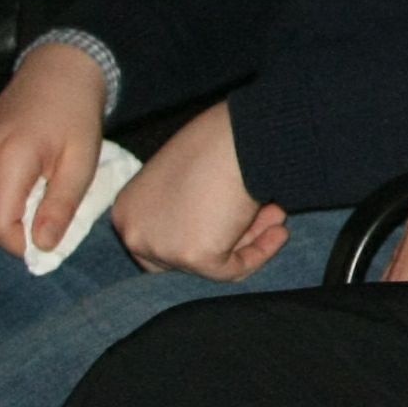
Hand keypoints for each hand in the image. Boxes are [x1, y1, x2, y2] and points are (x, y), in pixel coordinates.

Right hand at [0, 42, 108, 258]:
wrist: (56, 74)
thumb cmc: (74, 117)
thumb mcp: (81, 163)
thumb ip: (60, 206)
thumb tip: (42, 246)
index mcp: (9, 158)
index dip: (21, 243)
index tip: (48, 239)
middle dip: (20, 225)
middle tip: (52, 205)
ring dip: (11, 209)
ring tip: (41, 185)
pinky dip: (2, 194)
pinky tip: (26, 176)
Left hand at [112, 103, 287, 280]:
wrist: (235, 137)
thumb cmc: (214, 142)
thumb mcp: (185, 177)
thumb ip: (187, 207)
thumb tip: (214, 230)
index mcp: (127, 210)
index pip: (157, 244)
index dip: (201, 235)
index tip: (236, 224)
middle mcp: (135, 233)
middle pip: (181, 260)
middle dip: (225, 241)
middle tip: (261, 220)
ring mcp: (162, 247)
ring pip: (210, 264)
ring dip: (249, 239)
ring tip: (278, 215)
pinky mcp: (194, 257)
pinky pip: (232, 269)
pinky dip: (260, 252)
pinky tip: (280, 231)